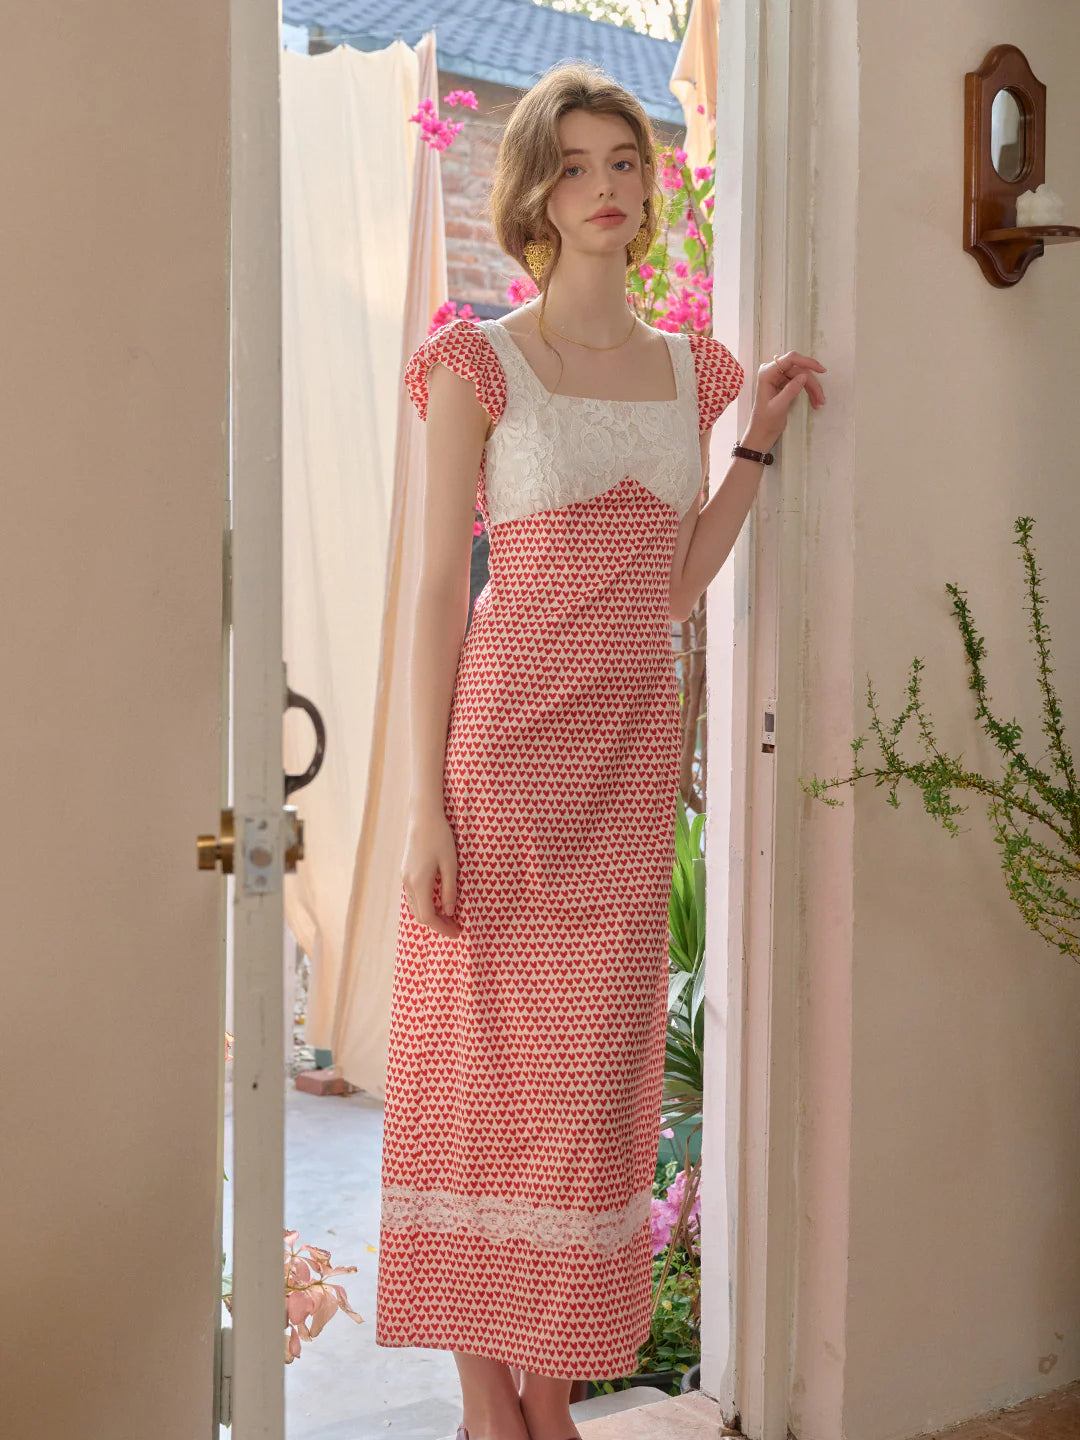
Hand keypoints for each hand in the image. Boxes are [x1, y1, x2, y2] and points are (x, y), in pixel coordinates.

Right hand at [401, 802, 462, 938]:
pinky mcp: (405, 872)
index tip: (458, 932)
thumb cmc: (440, 838)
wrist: (423, 817)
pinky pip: (414, 897)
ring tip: (450, 917)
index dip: (443, 929)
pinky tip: (439, 902)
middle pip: (420, 916)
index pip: (428, 917)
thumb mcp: (451, 864)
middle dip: (438, 925)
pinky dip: (426, 905)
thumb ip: (450, 890)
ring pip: (415, 907)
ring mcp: (404, 878)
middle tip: (457, 927)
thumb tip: (450, 912)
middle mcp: (408, 883)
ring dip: (431, 915)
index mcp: (419, 883)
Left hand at [744, 350, 827, 448]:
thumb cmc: (766, 421)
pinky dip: (809, 391)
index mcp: (767, 373)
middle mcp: (772, 371)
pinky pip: (800, 381)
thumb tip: (804, 375)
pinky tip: (815, 402)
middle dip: (812, 383)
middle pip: (799, 369)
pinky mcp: (784, 382)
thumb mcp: (778, 407)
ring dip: (813, 388)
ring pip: (802, 375)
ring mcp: (778, 376)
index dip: (807, 362)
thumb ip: (790, 390)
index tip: (821, 370)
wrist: (762, 432)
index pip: (790, 359)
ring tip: (820, 402)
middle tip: (821, 398)